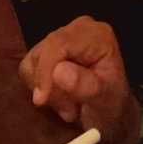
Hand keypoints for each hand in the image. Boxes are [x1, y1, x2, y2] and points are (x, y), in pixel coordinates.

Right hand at [20, 17, 139, 143]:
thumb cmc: (112, 107)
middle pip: (44, 51)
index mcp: (96, 36)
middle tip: (68, 111)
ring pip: (33, 60)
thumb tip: (58, 71)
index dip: (45, 70)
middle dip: (50, 85)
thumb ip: (85, 85)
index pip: (58, 44)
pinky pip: (30, 66)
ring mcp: (62, 37)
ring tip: (68, 106)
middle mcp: (78, 29)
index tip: (41, 98)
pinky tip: (60, 98)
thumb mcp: (104, 102)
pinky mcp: (49, 48)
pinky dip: (41, 86)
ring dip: (47, 89)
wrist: (112, 114)